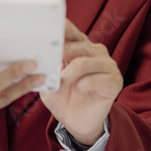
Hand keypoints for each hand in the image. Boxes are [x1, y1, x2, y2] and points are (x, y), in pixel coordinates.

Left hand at [39, 20, 122, 145]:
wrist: (76, 121)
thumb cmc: (62, 96)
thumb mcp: (48, 78)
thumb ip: (45, 65)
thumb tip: (35, 55)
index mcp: (79, 45)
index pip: (69, 30)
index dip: (58, 30)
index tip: (44, 33)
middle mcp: (95, 51)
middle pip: (75, 46)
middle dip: (58, 58)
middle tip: (49, 71)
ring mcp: (107, 65)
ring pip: (83, 62)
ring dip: (67, 75)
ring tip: (59, 85)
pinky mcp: (114, 81)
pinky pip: (97, 79)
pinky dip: (82, 85)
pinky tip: (77, 90)